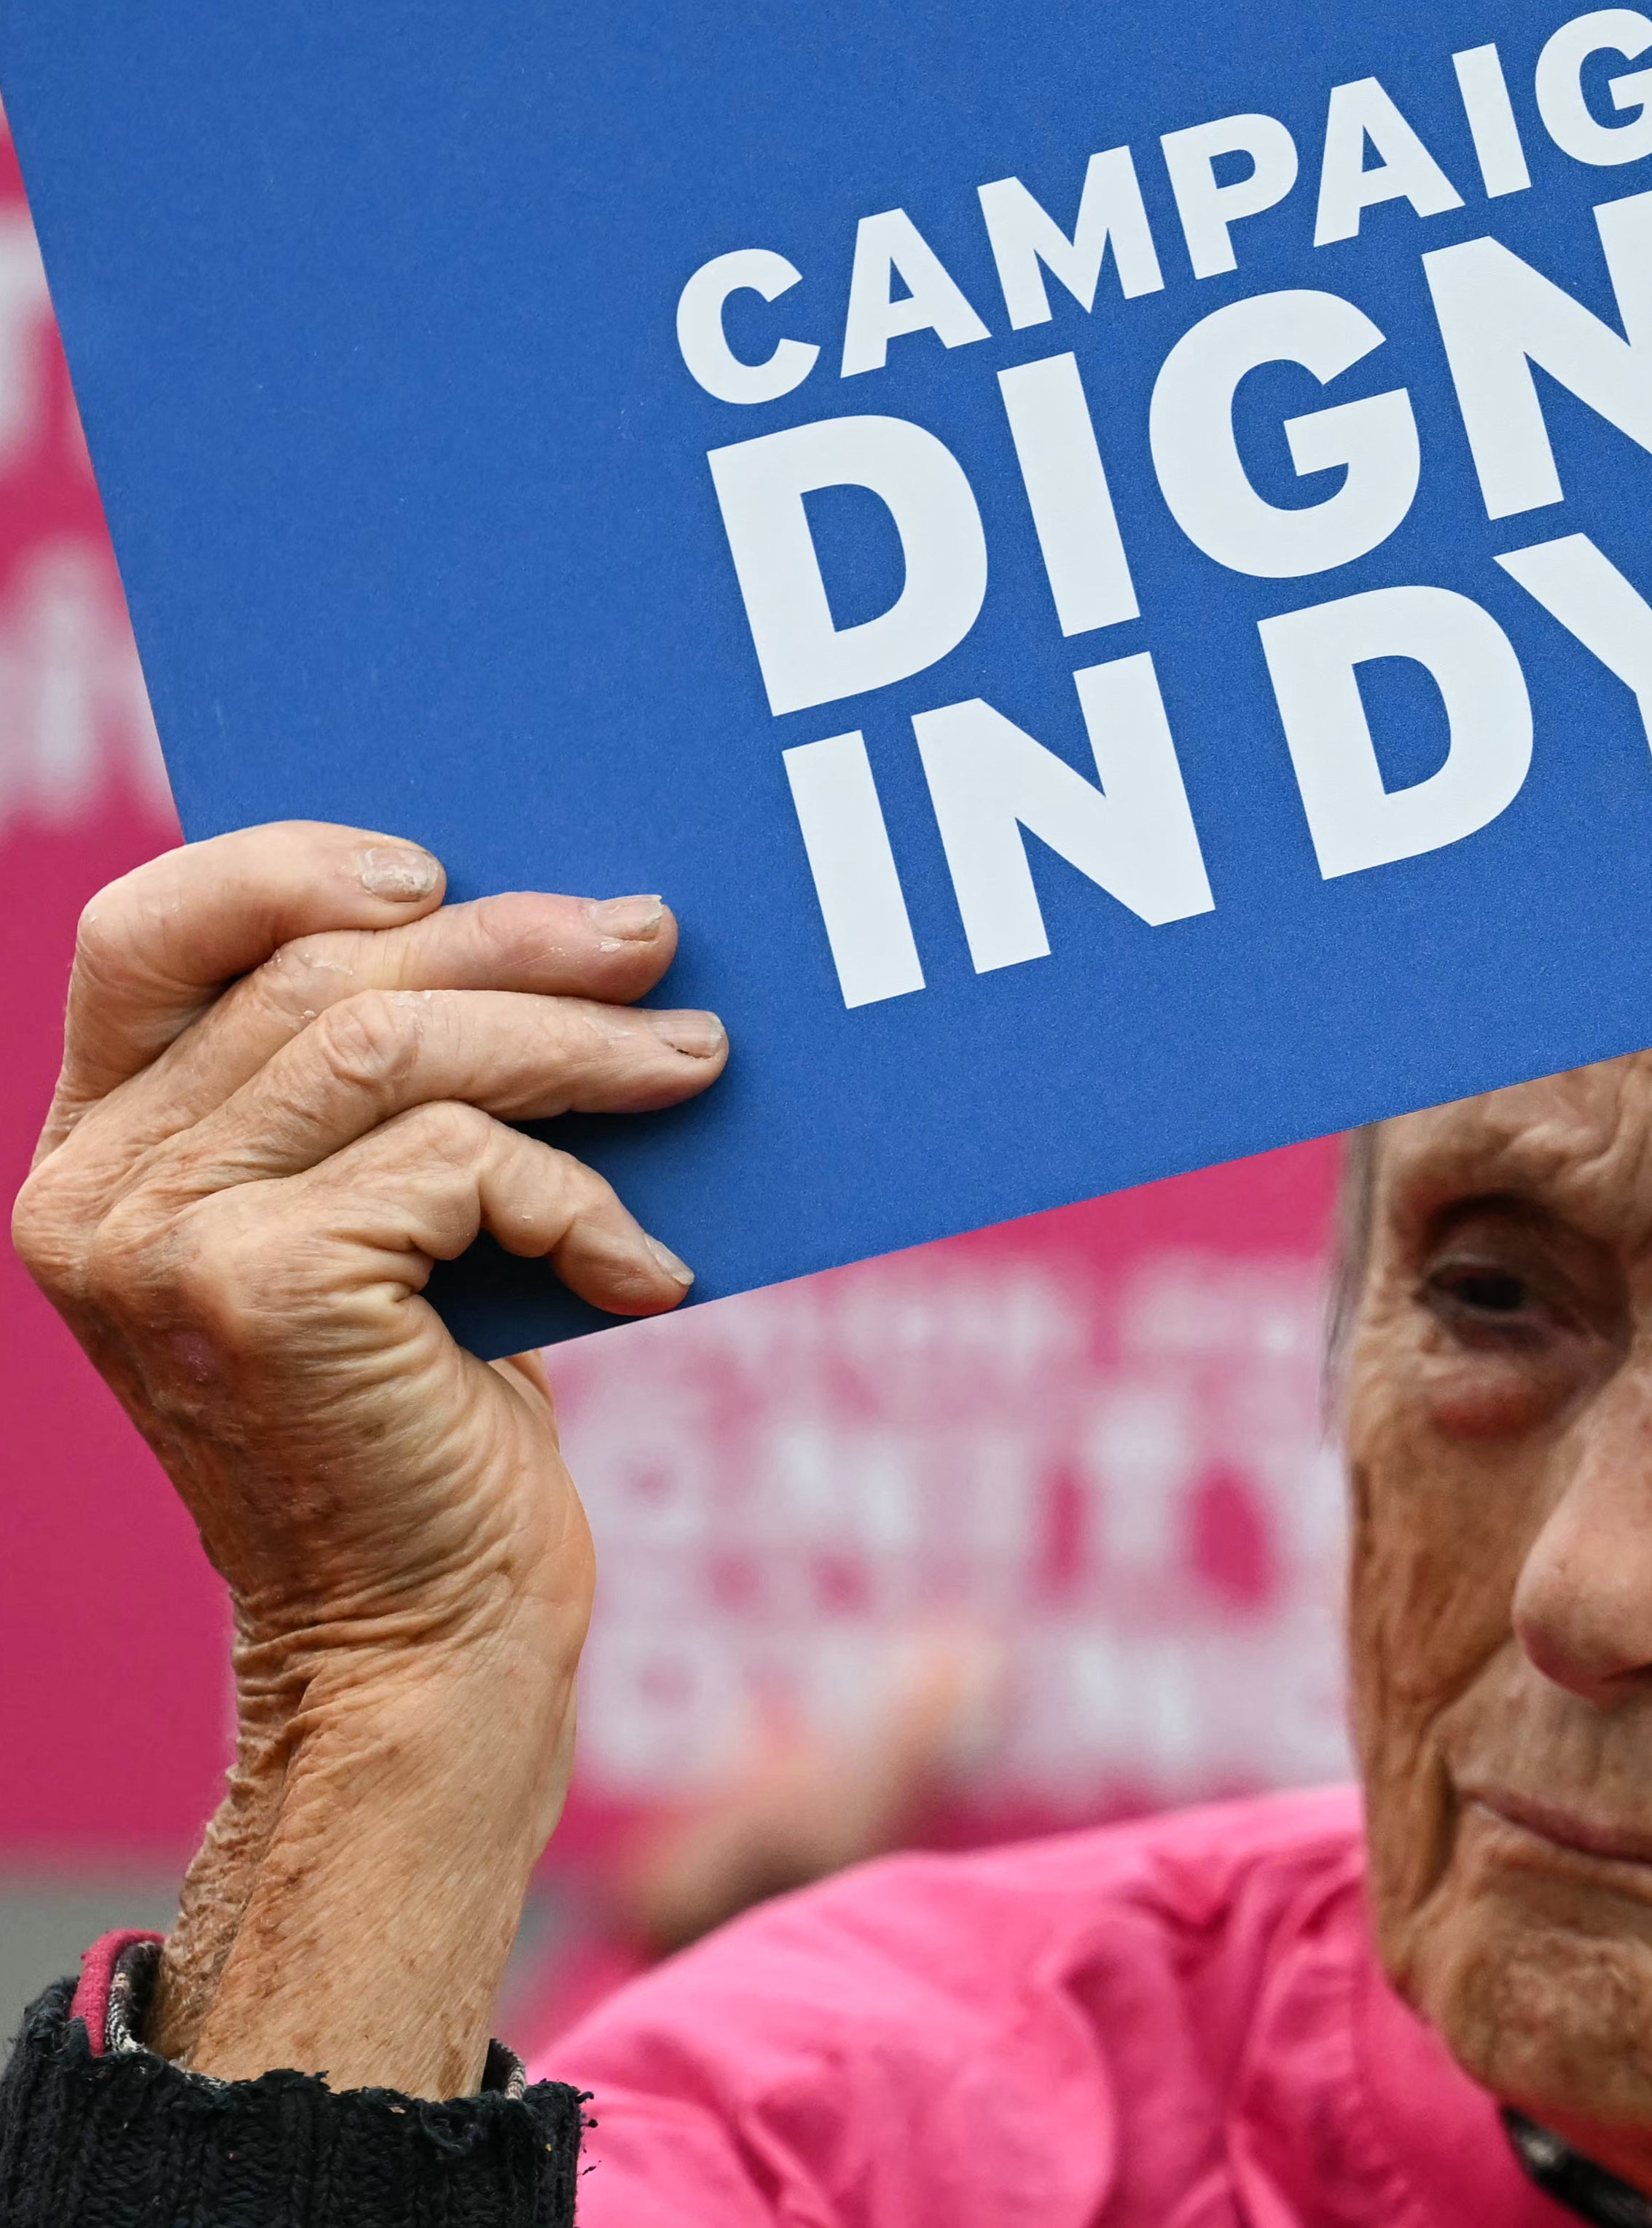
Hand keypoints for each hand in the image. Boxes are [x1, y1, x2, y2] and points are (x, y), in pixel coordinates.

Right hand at [12, 822, 728, 2092]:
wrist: (424, 1646)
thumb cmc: (429, 1432)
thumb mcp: (386, 1236)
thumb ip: (383, 1099)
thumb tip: (551, 929)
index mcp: (103, 1155)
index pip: (147, 932)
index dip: (290, 864)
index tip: (442, 869)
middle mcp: (93, 1192)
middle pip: (317, 975)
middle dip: (511, 942)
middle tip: (657, 945)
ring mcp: (159, 1245)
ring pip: (398, 1048)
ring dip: (578, 1047)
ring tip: (700, 1063)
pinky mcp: (261, 1293)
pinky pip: (462, 1163)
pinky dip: (582, 1199)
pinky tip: (647, 1270)